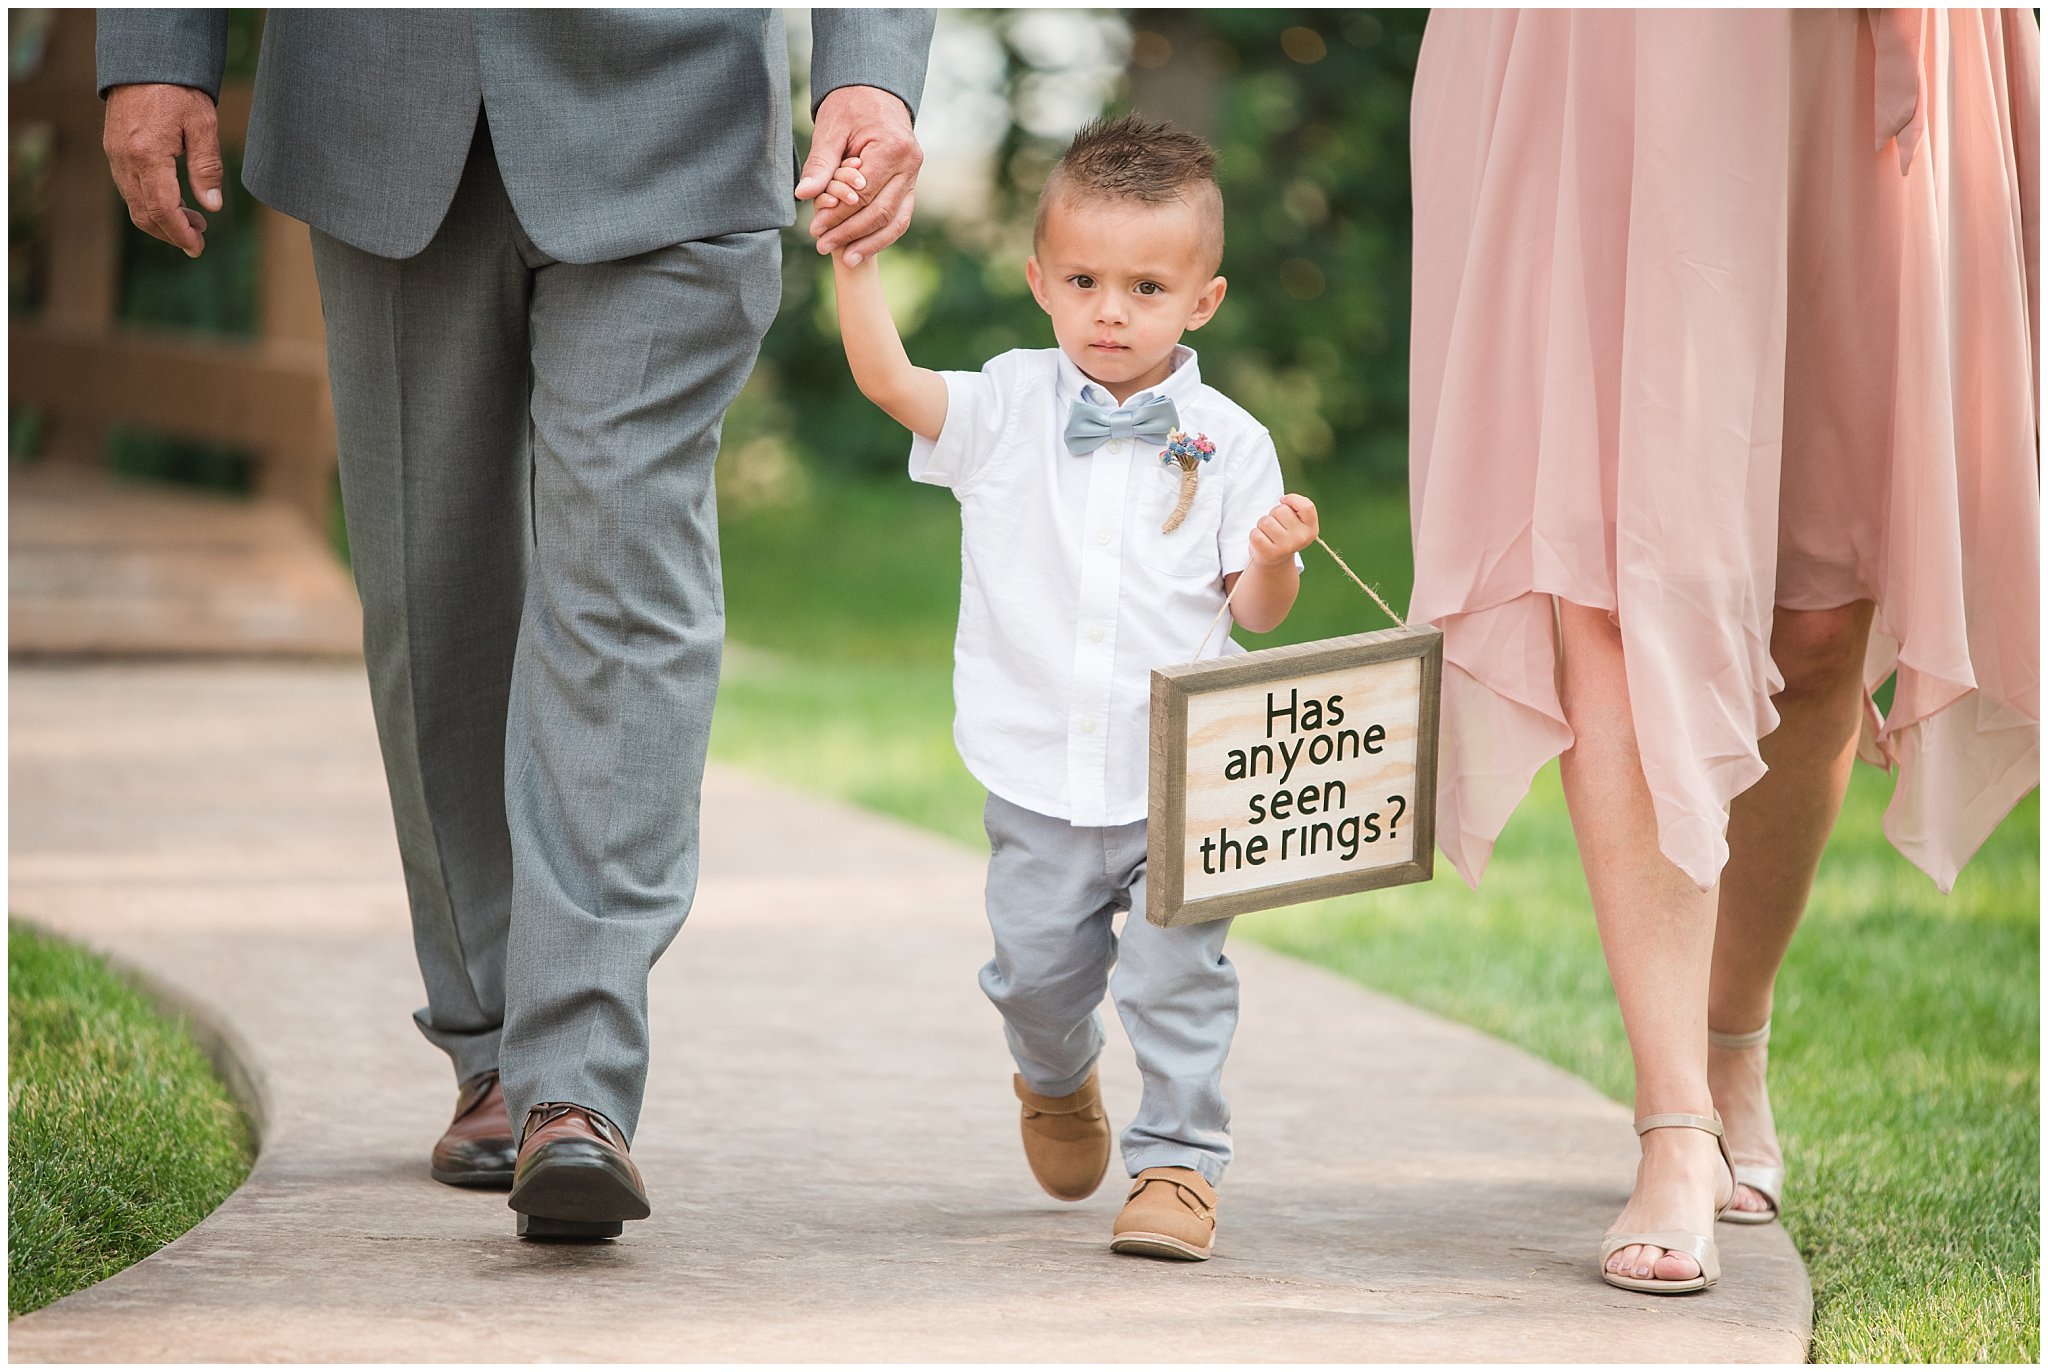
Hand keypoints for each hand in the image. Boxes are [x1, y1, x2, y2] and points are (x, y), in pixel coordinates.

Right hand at [103, 83, 223, 258]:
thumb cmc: (178, 90)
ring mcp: (115, 155)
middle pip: (144, 213)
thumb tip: (212, 207)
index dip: (180, 233)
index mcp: (147, 155)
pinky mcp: (114, 150)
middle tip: (200, 238)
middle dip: (172, 232)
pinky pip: (129, 188)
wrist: (145, 61)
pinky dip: (150, 203)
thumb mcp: (203, 126)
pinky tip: (174, 201)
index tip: (198, 248)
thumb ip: (207, 168)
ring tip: (193, 222)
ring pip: (134, 203)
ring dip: (162, 220)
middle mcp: (124, 159)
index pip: (162, 208)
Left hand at [796, 85, 922, 264]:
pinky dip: (882, 235)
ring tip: (846, 259)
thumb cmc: (849, 107)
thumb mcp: (830, 130)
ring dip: (870, 242)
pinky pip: (900, 216)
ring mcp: (914, 176)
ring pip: (896, 220)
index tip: (815, 229)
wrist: (875, 92)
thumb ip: (820, 164)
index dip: (839, 215)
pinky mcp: (910, 184)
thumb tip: (803, 195)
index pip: (864, 194)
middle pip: (881, 211)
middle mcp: (910, 164)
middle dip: (851, 233)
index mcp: (893, 148)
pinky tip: (862, 248)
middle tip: (823, 246)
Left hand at [1249, 494, 1318, 565]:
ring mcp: (1286, 547)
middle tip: (1276, 525)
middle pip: (1281, 510)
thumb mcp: (1298, 520)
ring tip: (1268, 532)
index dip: (1293, 499)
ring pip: (1266, 521)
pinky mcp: (1269, 554)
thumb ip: (1298, 505)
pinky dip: (1255, 534)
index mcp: (1311, 529)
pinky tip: (1262, 540)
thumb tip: (1284, 500)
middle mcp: (1301, 539)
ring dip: (1262, 524)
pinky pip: (1255, 533)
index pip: (1307, 507)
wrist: (1276, 560)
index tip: (1285, 502)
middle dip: (1274, 513)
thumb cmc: (1285, 533)